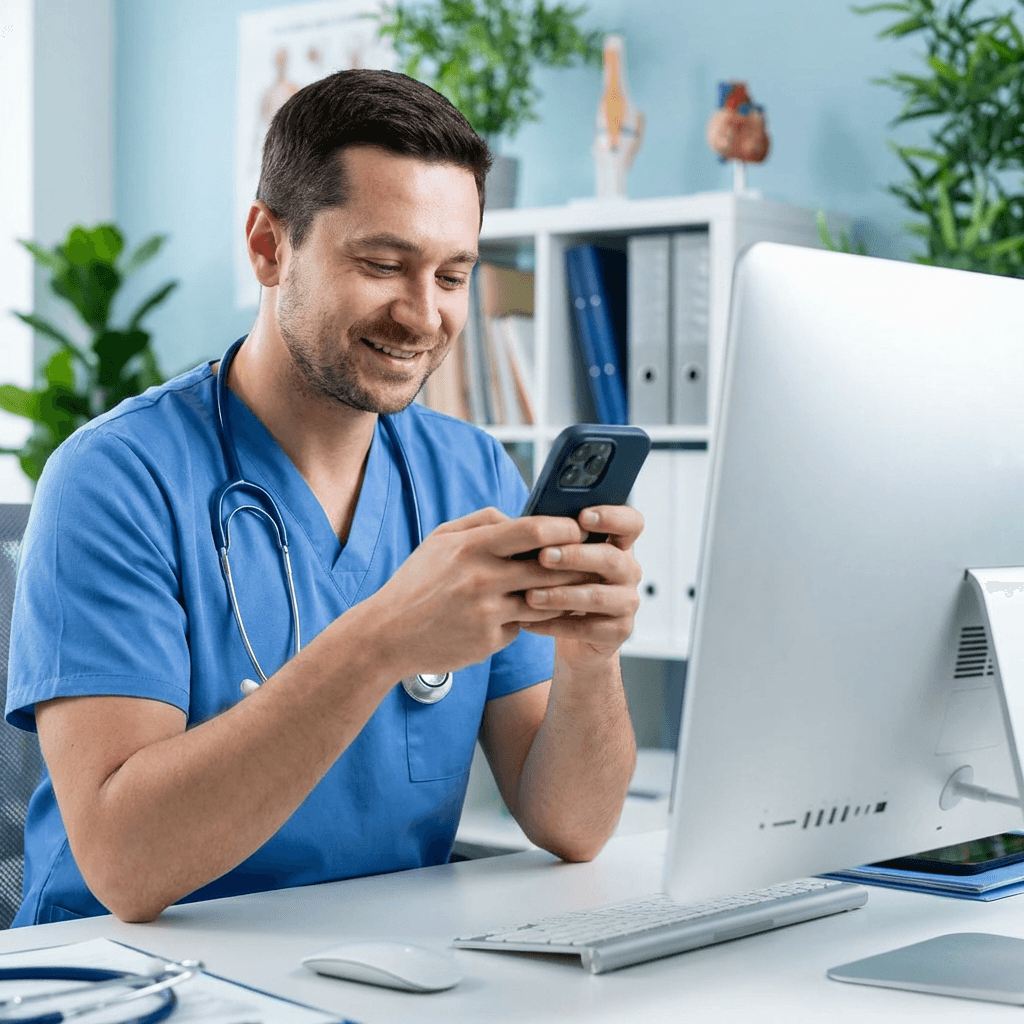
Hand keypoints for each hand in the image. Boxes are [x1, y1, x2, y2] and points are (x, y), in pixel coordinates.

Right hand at [361, 507, 591, 677]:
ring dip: (563, 595)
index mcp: (472, 547)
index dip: (565, 527)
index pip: (534, 529)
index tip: (579, 528)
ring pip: (546, 601)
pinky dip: (529, 620)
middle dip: (577, 564)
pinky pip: (524, 626)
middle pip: (551, 568)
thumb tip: (518, 516)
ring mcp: (488, 613)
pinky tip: (532, 614)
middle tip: (593, 559)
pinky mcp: (489, 641)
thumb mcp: (440, 540)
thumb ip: (481, 521)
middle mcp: (482, 579)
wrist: (386, 635)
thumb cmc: (417, 583)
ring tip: (575, 587)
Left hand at [519, 505, 643, 662]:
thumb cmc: (562, 584)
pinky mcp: (619, 631)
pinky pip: (586, 628)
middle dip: (575, 556)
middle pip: (610, 558)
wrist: (574, 634)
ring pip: (597, 596)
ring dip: (561, 595)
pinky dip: (554, 625)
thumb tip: (509, 519)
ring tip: (530, 596)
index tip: (582, 517)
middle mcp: (628, 571)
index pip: (631, 523)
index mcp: (618, 545)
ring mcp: (627, 602)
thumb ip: (546, 536)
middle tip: (544, 557)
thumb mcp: (559, 556)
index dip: (612, 517)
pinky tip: (528, 621)